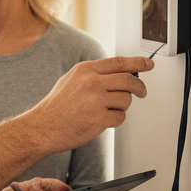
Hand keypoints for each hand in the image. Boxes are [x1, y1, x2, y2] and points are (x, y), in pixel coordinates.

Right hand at [33, 56, 152, 153]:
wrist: (42, 128)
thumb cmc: (56, 107)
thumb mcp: (70, 80)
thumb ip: (93, 74)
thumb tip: (119, 73)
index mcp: (85, 70)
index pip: (118, 62)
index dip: (137, 62)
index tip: (148, 64)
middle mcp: (91, 82)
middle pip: (129, 80)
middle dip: (139, 87)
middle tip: (141, 92)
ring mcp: (96, 100)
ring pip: (126, 100)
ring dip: (122, 107)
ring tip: (107, 110)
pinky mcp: (99, 119)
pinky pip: (120, 117)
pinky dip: (114, 120)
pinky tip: (100, 121)